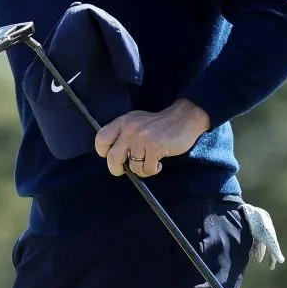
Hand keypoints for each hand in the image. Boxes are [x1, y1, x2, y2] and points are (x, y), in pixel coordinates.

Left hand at [95, 99, 211, 178]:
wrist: (185, 117)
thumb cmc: (160, 123)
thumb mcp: (137, 122)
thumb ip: (123, 134)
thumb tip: (113, 155)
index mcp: (123, 122)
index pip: (101, 139)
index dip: (104, 152)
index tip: (112, 156)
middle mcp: (130, 130)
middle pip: (112, 158)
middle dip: (117, 169)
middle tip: (125, 169)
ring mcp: (142, 139)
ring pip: (132, 166)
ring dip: (141, 169)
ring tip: (149, 163)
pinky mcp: (155, 147)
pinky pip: (147, 169)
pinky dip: (153, 170)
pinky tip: (158, 163)